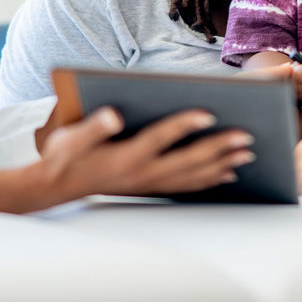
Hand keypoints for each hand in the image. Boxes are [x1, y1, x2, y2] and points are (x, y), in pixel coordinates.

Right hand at [36, 107, 255, 200]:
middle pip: (187, 161)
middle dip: (219, 148)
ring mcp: (147, 184)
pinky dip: (209, 180)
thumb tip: (113, 115)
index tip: (209, 113)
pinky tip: (227, 174)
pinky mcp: (149, 188)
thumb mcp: (70, 138)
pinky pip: (186, 186)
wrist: (54, 188)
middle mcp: (141, 173)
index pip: (161, 138)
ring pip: (192, 176)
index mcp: (124, 156)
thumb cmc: (63, 156)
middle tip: (247, 136)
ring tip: (247, 154)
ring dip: (221, 164)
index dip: (185, 125)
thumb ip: (93, 127)